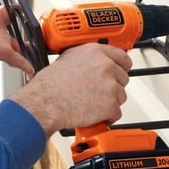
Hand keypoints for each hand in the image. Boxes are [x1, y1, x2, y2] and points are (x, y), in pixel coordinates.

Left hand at [0, 0, 35, 89]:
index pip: (7, 11)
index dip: (15, 7)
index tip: (21, 4)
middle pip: (15, 29)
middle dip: (25, 29)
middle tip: (37, 28)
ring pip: (19, 46)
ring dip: (29, 48)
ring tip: (40, 48)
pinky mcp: (1, 52)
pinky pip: (18, 59)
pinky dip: (26, 64)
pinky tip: (33, 67)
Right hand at [10, 43, 131, 137]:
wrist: (45, 103)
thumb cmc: (50, 85)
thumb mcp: (67, 59)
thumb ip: (86, 58)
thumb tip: (93, 62)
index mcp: (95, 52)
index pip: (123, 57)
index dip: (120, 67)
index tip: (118, 72)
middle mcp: (105, 66)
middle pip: (123, 78)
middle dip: (112, 86)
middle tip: (97, 92)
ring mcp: (109, 85)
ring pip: (121, 96)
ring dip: (109, 102)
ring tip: (91, 103)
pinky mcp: (109, 104)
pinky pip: (116, 113)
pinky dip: (107, 116)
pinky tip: (93, 114)